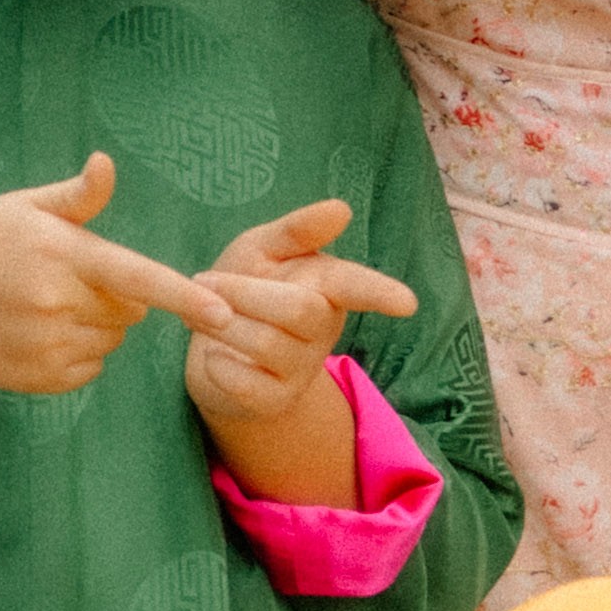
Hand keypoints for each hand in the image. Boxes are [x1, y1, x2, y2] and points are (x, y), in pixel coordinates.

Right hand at [0, 155, 193, 396]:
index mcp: (62, 254)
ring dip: (97, 326)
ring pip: (112, 341)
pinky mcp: (37, 378)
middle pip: (130, 312)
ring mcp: (45, 345)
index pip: (137, 277)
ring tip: (48, 306)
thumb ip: (77, 196)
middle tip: (69, 280)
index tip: (224, 313)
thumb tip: (106, 163)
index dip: (184, 296)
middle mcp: (55, 303)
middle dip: (116, 298)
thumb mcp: (26, 207)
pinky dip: (78, 354)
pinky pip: (90, 369)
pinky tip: (40, 333)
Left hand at [174, 195, 418, 436]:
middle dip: (244, 292)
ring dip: (222, 325)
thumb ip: (297, 231)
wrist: (210, 348)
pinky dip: (218, 365)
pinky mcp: (273, 401)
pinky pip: (246, 383)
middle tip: (204, 280)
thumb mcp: (263, 250)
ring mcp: (301, 369)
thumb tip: (342, 209)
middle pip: (299, 309)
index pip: (358, 287)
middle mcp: (323, 330)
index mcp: (327, 288)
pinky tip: (215, 357)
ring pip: (267, 344)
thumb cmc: (245, 289)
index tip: (408, 303)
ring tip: (202, 314)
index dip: (380, 293)